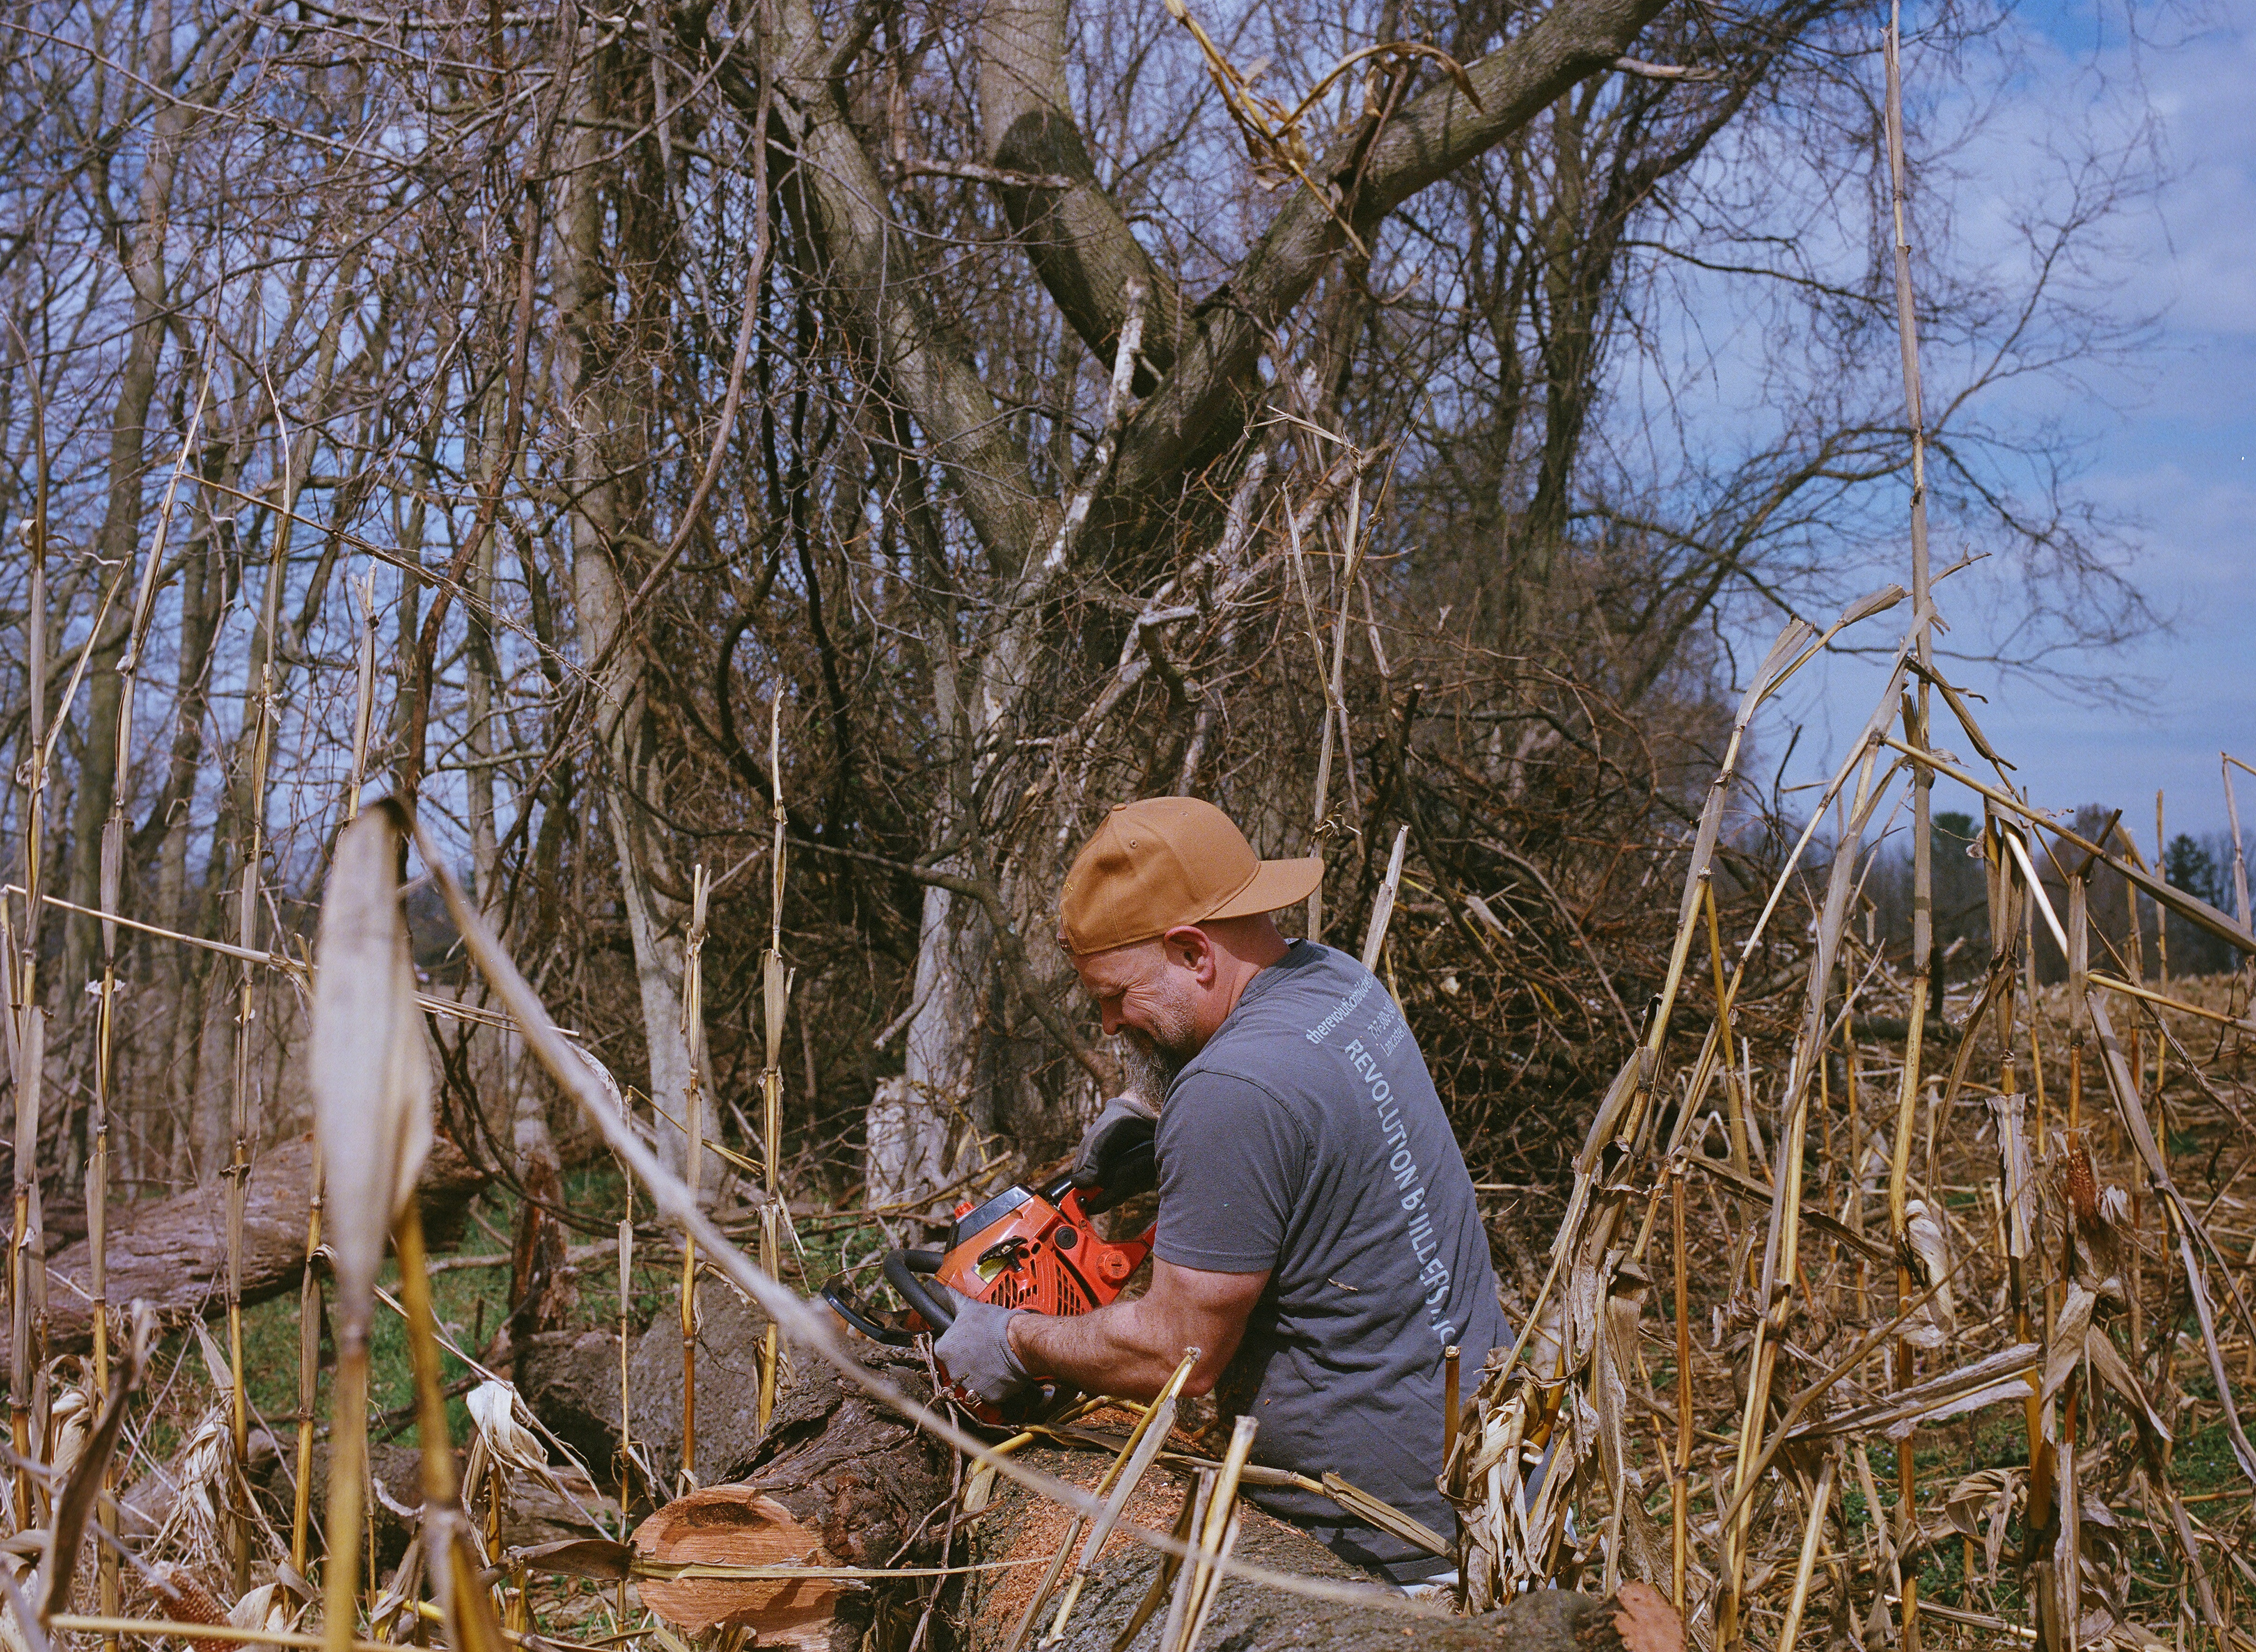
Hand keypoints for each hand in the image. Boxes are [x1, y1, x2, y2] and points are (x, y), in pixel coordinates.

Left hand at [932, 1290, 1031, 1408]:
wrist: (1020, 1341)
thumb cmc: (994, 1323)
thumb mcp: (969, 1307)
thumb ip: (948, 1299)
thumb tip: (933, 1287)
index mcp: (943, 1350)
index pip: (944, 1348)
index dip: (957, 1344)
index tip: (970, 1341)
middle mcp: (951, 1371)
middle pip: (956, 1366)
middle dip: (967, 1360)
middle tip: (984, 1349)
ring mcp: (969, 1386)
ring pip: (970, 1381)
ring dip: (979, 1373)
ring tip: (994, 1360)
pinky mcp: (987, 1397)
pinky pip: (987, 1393)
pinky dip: (993, 1385)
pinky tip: (1001, 1372)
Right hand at [1070, 1094, 1157, 1211]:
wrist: (1140, 1114)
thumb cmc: (1114, 1124)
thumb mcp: (1099, 1140)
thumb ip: (1091, 1162)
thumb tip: (1079, 1185)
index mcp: (1088, 1173)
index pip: (1088, 1198)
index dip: (1092, 1201)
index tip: (1096, 1199)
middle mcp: (1105, 1180)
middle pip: (1111, 1198)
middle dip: (1119, 1182)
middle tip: (1126, 1166)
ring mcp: (1124, 1180)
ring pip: (1128, 1191)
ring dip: (1134, 1172)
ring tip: (1137, 1153)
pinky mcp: (1141, 1177)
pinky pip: (1143, 1183)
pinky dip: (1145, 1170)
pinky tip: (1145, 1155)